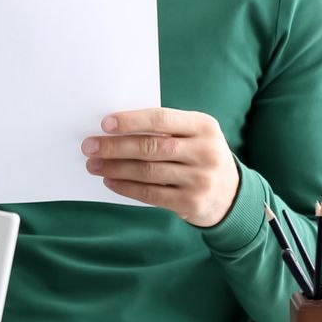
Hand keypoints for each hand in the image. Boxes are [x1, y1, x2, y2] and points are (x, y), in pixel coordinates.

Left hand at [83, 108, 239, 226]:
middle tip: (89, 146)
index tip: (105, 124)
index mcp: (204, 126)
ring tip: (94, 164)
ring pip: (147, 172)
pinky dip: (126, 187)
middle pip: (151, 147)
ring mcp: (200, 179)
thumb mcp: (194, 134)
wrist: (231, 194)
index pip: (162, 119)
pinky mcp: (191, 202)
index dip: (131, 121)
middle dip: (115, 147)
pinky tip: (110, 180)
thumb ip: (164, 128)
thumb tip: (113, 129)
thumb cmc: (199, 155)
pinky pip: (150, 194)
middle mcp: (206, 152)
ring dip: (115, 168)